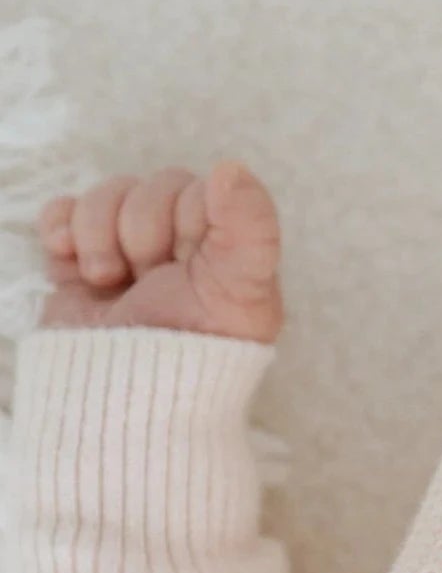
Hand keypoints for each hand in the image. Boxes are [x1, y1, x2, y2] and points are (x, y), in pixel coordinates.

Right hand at [34, 162, 283, 344]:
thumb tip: (230, 167)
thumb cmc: (196, 356)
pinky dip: (60, 229)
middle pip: (148, 188)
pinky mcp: (77, 262)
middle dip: (141, 233)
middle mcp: (176, 243)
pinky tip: (70, 262)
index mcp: (222, 245)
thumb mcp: (241, 292)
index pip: (196, 188)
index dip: (184, 219)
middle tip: (147, 280)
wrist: (123, 405)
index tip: (188, 260)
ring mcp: (124, 251)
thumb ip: (251, 227)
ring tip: (109, 283)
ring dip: (99, 236)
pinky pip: (62, 212)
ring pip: (105, 195)